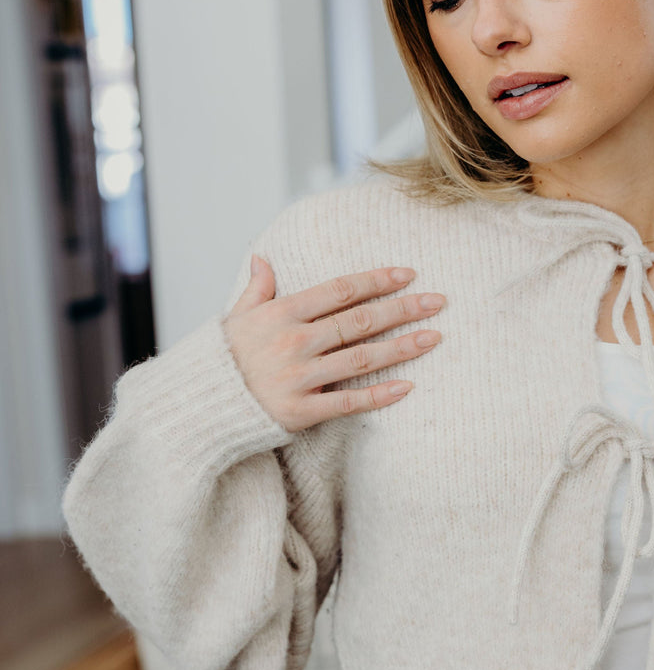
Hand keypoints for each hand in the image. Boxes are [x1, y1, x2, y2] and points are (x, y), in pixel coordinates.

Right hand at [222, 258, 445, 430]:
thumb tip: (262, 258)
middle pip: (359, 321)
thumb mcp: (236, 317)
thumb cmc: (223, 358)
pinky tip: (407, 387)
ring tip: (433, 337)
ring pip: (361, 359)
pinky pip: (348, 402)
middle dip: (402, 309)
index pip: (339, 291)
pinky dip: (379, 396)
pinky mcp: (300, 411)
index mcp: (281, 313)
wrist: (199, 405)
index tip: (408, 275)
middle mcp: (294, 342)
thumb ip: (257, 289)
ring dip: (402, 347)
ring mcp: (298, 377)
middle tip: (437, 301)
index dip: (376, 281)